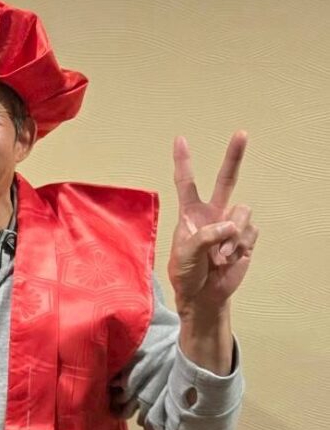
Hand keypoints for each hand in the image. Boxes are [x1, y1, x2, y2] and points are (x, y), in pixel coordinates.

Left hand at [168, 131, 257, 314]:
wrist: (204, 296)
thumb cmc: (187, 274)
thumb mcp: (185, 255)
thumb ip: (204, 237)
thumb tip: (229, 226)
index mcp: (191, 214)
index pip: (186, 183)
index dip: (184, 161)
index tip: (180, 139)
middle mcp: (213, 214)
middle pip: (226, 180)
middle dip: (234, 157)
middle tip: (242, 133)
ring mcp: (231, 224)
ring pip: (242, 212)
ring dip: (231, 237)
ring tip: (218, 257)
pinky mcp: (246, 238)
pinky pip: (249, 232)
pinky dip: (239, 247)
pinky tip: (229, 260)